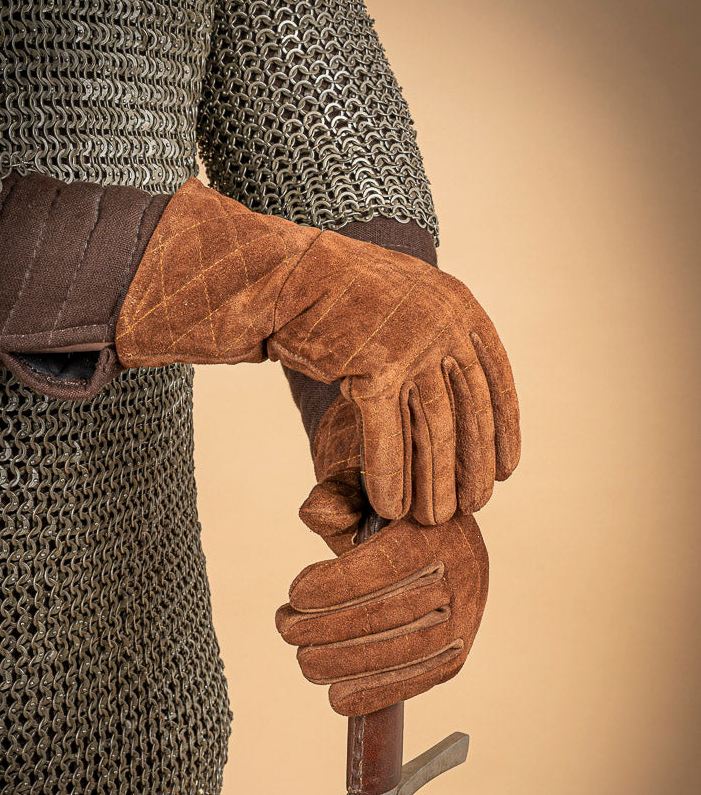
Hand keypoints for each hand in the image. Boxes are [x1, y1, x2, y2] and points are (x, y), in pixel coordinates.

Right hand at [117, 178, 519, 523]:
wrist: (290, 275)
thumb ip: (438, 334)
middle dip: (471, 467)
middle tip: (472, 507)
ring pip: (432, 432)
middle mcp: (444, 325)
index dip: (503, 431)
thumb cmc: (344, 294)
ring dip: (434, 484)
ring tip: (433, 519)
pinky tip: (389, 507)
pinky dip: (390, 477)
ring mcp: (411, 346)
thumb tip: (460, 380)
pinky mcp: (374, 368)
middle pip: (468, 414)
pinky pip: (388, 437)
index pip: (497, 382)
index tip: (505, 471)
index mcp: (461, 308)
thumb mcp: (408, 300)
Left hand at [275, 397, 488, 715]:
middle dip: (326, 628)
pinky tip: (337, 698)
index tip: (294, 595)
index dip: (335, 586)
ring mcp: (465, 618)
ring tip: (303, 659)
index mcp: (439, 528)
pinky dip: (375, 694)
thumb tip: (314, 514)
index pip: (385, 566)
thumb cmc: (384, 510)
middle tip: (285, 627)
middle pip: (389, 615)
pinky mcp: (456, 653)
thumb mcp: (361, 488)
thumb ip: (335, 498)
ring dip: (343, 663)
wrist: (430, 529)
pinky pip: (417, 680)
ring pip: (401, 653)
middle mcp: (463, 574)